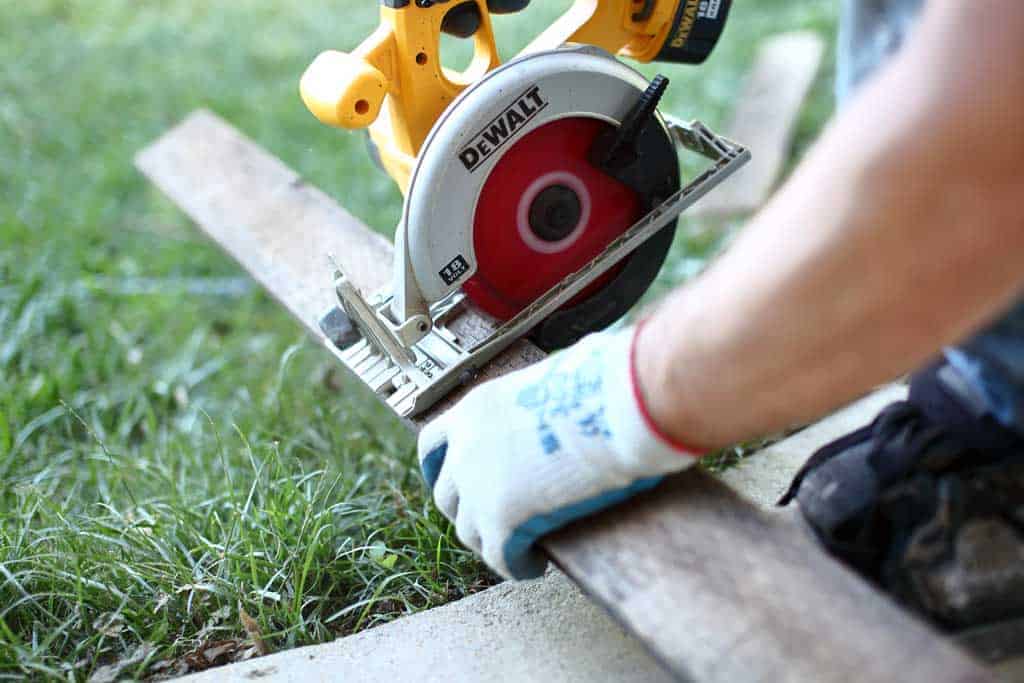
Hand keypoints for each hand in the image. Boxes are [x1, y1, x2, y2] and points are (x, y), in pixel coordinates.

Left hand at [418, 327, 697, 579]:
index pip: (433, 443)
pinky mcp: (502, 522)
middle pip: (446, 495)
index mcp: (474, 409)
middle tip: (491, 522)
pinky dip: (516, 565)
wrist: (614, 405)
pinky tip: (536, 566)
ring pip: (468, 532)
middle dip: (465, 511)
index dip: (439, 467)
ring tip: (517, 550)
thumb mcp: (550, 382)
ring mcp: (479, 487)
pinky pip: (500, 558)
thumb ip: (538, 400)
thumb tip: (568, 396)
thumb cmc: (601, 384)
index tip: (446, 481)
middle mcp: (465, 448)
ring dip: (490, 543)